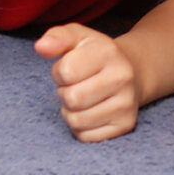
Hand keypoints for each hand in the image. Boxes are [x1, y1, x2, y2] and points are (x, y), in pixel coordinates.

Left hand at [35, 23, 141, 141]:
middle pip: (71, 99)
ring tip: (84, 99)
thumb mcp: (78, 39)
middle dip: (66, 94)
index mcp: (108, 51)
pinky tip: (93, 112)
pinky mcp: (126, 124)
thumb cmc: (95, 56)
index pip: (65, 71)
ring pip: (77, 120)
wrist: (132, 72)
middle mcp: (123, 76)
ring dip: (72, 112)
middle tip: (78, 86)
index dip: (60, 72)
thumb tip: (41, 46)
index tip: (71, 69)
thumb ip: (57, 38)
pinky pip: (85, 136)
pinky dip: (82, 128)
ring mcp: (127, 102)